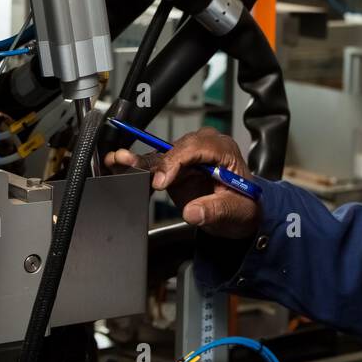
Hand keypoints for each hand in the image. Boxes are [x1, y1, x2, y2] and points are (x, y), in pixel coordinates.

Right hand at [104, 127, 261, 239]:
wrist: (240, 213)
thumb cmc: (244, 206)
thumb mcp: (238, 211)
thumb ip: (216, 210)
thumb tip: (193, 212)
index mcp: (223, 150)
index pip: (197, 148)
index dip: (177, 161)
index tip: (163, 181)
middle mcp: (204, 148)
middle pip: (176, 148)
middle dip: (156, 161)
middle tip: (138, 171)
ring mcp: (187, 157)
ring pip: (161, 155)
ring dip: (140, 160)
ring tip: (118, 161)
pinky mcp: (174, 168)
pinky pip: (154, 165)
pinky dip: (137, 167)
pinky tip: (118, 165)